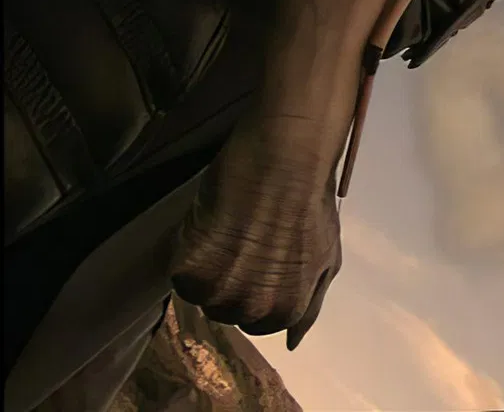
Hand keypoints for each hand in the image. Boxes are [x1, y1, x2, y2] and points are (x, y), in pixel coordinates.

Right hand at [170, 116, 342, 349]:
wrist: (285, 161)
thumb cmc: (311, 205)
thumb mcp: (325, 260)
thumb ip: (309, 305)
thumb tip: (293, 342)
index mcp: (287, 311)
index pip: (257, 325)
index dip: (254, 291)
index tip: (255, 265)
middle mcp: (253, 309)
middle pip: (226, 312)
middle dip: (231, 282)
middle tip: (239, 246)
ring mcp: (219, 291)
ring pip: (200, 296)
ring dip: (207, 270)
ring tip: (224, 234)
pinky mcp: (189, 268)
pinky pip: (177, 274)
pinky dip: (186, 252)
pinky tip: (208, 226)